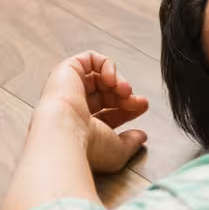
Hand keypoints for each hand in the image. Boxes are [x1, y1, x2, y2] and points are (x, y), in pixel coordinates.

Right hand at [36, 52, 150, 172]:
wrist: (66, 132)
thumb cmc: (86, 145)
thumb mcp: (117, 150)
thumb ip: (131, 143)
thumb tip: (141, 136)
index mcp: (80, 126)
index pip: (108, 112)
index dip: (127, 108)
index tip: (142, 107)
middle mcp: (72, 107)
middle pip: (106, 93)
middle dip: (126, 96)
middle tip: (138, 101)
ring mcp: (69, 88)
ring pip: (100, 76)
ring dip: (119, 81)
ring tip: (125, 91)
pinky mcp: (66, 70)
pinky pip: (90, 59)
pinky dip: (106, 65)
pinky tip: (111, 79)